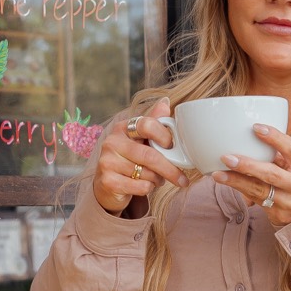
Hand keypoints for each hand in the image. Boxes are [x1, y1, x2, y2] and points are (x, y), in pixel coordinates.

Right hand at [92, 98, 188, 215]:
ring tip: (156, 179)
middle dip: (170, 169)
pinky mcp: (108, 181)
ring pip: (146, 173)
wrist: (108, 185)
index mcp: (123, 128)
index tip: (172, 146)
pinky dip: (148, 188)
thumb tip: (165, 102)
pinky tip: (145, 185)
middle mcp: (112, 142)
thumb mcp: (141, 140)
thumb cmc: (130, 159)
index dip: (163, 136)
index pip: (146, 125)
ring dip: (158, 179)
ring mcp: (107, 162)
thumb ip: (153, 122)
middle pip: (149, 155)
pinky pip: (140, 186)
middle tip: (182, 179)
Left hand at [212, 124, 290, 226]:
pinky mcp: (279, 216)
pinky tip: (227, 183)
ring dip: (236, 182)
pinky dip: (241, 191)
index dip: (274, 137)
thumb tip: (252, 142)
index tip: (256, 127)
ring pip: (259, 191)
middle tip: (227, 157)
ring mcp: (289, 203)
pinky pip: (257, 201)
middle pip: (271, 174)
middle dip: (247, 166)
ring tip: (218, 174)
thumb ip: (282, 156)